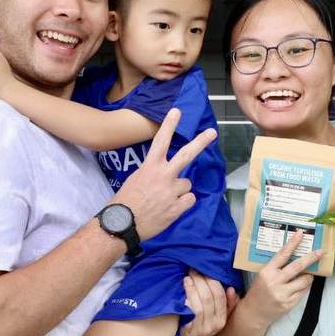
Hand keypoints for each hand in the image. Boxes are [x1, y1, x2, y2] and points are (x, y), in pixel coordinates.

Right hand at [113, 108, 216, 240]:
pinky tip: (170, 208)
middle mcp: (163, 176)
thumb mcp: (136, 179)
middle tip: (212, 132)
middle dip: (200, 142)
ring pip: (187, 184)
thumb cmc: (125, 202)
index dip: (169, 125)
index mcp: (150, 167)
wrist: (122, 224)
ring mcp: (172, 191)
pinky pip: (189, 199)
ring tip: (165, 199)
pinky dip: (182, 204)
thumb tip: (165, 174)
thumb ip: (153, 173)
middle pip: (186, 155)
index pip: (161, 141)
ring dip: (180, 190)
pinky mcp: (178, 207)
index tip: (177, 111)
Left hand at [174, 271, 237, 335]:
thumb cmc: (199, 325)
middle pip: (210, 297)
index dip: (212, 281)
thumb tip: (231, 289)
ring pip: (201, 303)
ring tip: (187, 278)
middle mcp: (215, 324)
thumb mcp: (215, 316)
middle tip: (193, 271)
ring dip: (194, 287)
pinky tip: (184, 291)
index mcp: (222, 318)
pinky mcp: (191, 331)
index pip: (220, 295)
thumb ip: (225, 303)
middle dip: (201, 281)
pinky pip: (192, 312)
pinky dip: (189, 298)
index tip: (203, 271)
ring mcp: (203, 329)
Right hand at [243, 231, 320, 326]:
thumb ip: (276, 267)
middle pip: (297, 267)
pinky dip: (305, 286)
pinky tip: (303, 285)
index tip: (301, 234)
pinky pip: (303, 292)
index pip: (282, 254)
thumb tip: (294, 256)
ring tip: (310, 272)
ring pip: (304, 281)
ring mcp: (283, 294)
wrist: (253, 313)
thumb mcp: (263, 275)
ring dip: (309, 275)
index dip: (293, 243)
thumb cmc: (258, 291)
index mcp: (267, 272)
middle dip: (311, 258)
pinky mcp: (289, 304)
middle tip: (320, 252)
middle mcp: (275, 282)